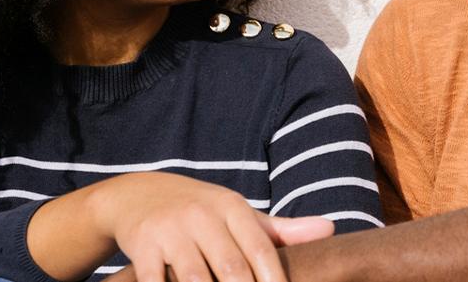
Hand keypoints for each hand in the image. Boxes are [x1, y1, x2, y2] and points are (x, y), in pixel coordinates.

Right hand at [91, 172, 333, 281]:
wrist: (138, 194)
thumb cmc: (201, 212)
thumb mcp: (238, 214)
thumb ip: (281, 230)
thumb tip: (330, 230)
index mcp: (232, 207)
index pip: (261, 249)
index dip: (275, 280)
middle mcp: (202, 216)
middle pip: (231, 268)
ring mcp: (170, 231)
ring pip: (195, 278)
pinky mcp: (142, 247)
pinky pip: (155, 281)